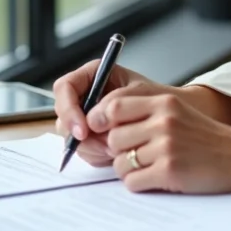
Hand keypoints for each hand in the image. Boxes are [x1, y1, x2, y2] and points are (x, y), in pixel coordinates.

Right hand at [52, 60, 171, 167]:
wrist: (167, 119)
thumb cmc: (156, 98)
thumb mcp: (139, 93)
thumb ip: (114, 102)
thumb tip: (91, 121)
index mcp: (93, 75)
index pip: (65, 87)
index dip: (69, 109)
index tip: (83, 130)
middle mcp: (85, 95)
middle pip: (63, 116)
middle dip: (83, 136)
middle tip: (106, 146)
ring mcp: (85, 117)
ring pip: (71, 137)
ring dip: (94, 147)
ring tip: (117, 147)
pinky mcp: (89, 137)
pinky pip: (83, 149)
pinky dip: (97, 154)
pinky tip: (114, 151)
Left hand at [88, 82, 230, 193]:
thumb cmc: (206, 138)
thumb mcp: (177, 113)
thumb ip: (144, 112)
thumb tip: (101, 121)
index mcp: (164, 102)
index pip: (113, 104)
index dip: (100, 118)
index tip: (100, 129)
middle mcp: (164, 121)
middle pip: (113, 137)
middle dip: (118, 149)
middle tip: (136, 153)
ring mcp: (166, 146)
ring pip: (120, 162)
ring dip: (129, 169)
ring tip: (149, 166)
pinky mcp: (169, 171)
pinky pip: (132, 181)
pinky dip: (139, 183)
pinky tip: (156, 178)